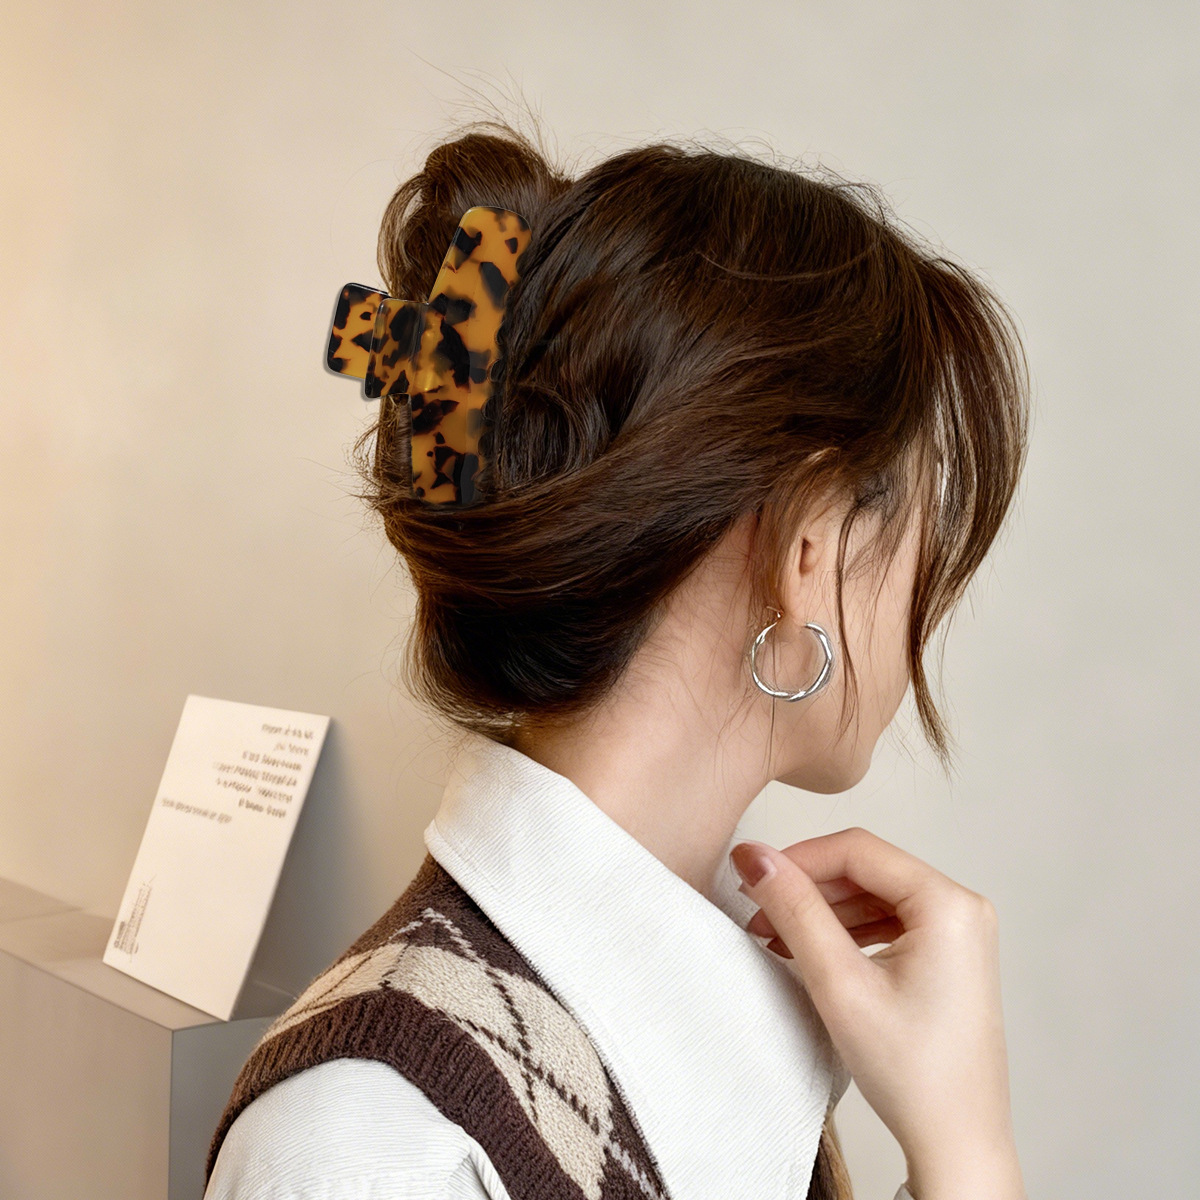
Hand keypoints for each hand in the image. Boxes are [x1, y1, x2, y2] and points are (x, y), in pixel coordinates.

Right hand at [729, 827, 1025, 1199]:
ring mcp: (959, 933)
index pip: (858, 851)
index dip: (797, 858)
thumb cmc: (913, 1074)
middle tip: (756, 910)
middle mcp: (962, 908)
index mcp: (949, 905)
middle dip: (806, 886)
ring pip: (873, 894)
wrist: (956, 1143)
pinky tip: (810, 949)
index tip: (750, 873)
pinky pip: (889, 920)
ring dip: (822, 909)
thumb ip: (796, 910)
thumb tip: (757, 856)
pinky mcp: (949, 956)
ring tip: (774, 934)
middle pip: (866, 869)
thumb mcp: (840, 983)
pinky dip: (846, 929)